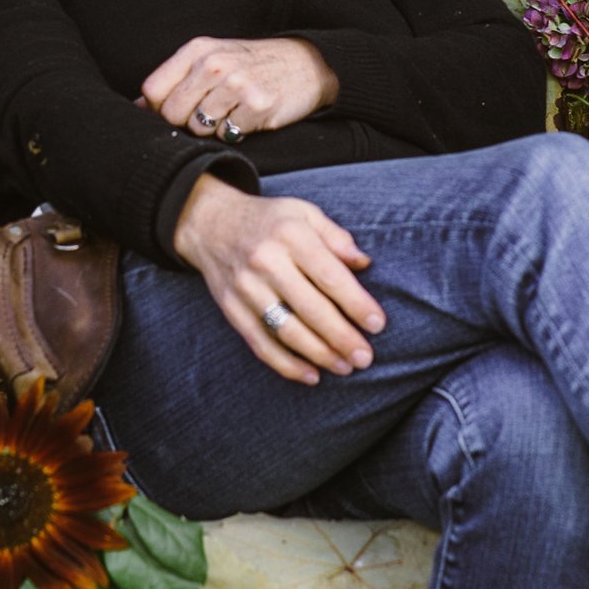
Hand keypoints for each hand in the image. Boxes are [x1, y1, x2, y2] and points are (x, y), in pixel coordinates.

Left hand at [141, 32, 337, 144]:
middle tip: (208, 113)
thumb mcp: (211, 59)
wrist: (306, 64)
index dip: (157, 109)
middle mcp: (214, 64)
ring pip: (198, 127)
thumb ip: (174, 80)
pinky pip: (227, 135)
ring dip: (212, 128)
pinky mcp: (257, 106)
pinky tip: (248, 115)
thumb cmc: (251, 65)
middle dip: (184, 122)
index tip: (176, 110)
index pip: (152, 91)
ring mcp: (236, 84)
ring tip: (230, 111)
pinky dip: (235, 131)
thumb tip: (135, 107)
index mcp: (197, 49)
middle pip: (171, 113)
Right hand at [172, 175, 381, 383]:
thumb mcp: (304, 212)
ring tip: (345, 367)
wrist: (211, 224)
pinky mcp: (231, 308)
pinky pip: (260, 343)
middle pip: (310, 308)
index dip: (356, 303)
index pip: (329, 275)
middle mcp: (266, 262)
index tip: (378, 324)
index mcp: (290, 235)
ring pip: (287, 330)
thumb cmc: (269, 220)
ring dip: (319, 354)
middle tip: (365, 357)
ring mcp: (246, 288)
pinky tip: (311, 375)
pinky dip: (286, 364)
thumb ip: (336, 237)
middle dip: (342, 337)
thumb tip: (364, 263)